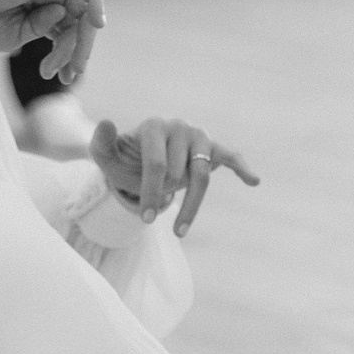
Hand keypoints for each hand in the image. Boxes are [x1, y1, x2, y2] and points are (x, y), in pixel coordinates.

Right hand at [0, 0, 104, 84]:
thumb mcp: (16, 38)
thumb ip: (43, 33)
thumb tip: (64, 19)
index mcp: (38, 13)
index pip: (69, 32)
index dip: (72, 57)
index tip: (63, 79)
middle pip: (80, 23)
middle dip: (79, 52)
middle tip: (69, 77)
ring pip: (82, 12)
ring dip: (79, 42)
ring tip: (62, 65)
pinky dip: (95, 0)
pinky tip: (97, 24)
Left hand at [91, 116, 259, 234]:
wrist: (143, 161)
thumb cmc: (127, 161)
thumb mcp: (108, 158)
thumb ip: (101, 145)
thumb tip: (106, 122)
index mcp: (154, 125)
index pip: (156, 163)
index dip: (150, 192)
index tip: (145, 218)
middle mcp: (180, 127)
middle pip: (178, 172)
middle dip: (167, 194)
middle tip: (155, 207)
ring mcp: (199, 137)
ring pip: (202, 175)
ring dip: (192, 205)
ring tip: (180, 231)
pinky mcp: (214, 148)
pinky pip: (230, 157)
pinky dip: (242, 168)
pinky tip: (253, 180)